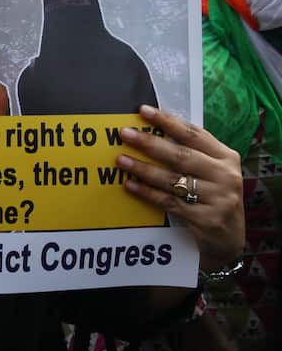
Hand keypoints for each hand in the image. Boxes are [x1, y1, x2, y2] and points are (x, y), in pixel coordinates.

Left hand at [116, 105, 243, 270]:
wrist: (230, 239)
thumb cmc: (213, 198)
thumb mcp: (212, 172)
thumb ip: (191, 154)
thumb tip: (152, 132)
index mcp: (226, 157)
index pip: (194, 134)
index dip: (168, 121)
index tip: (143, 111)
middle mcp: (225, 175)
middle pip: (181, 155)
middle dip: (149, 143)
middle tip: (124, 134)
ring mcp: (218, 198)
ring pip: (173, 179)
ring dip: (143, 169)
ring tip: (120, 160)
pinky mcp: (206, 218)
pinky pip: (169, 202)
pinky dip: (147, 193)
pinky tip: (130, 185)